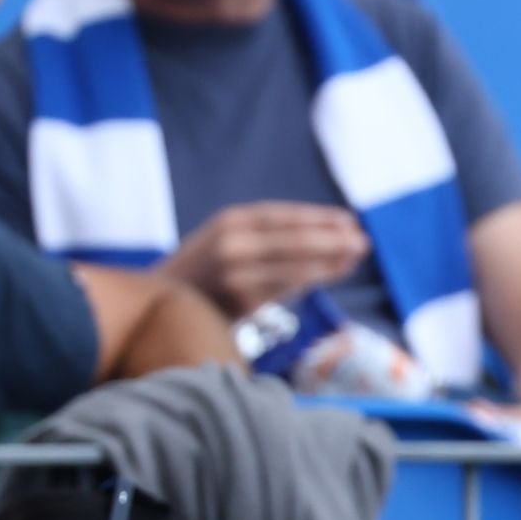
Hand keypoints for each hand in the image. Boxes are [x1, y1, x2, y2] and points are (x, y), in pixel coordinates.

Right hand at [161, 202, 370, 316]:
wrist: (156, 302)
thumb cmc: (205, 272)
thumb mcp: (228, 240)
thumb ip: (266, 236)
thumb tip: (326, 236)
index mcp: (230, 221)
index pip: (283, 216)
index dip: (319, 217)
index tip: (349, 220)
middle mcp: (233, 243)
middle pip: (294, 239)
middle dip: (332, 238)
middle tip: (363, 241)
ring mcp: (236, 272)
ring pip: (295, 265)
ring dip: (331, 260)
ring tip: (358, 254)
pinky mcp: (241, 301)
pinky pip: (287, 289)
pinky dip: (315, 279)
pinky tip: (336, 272)